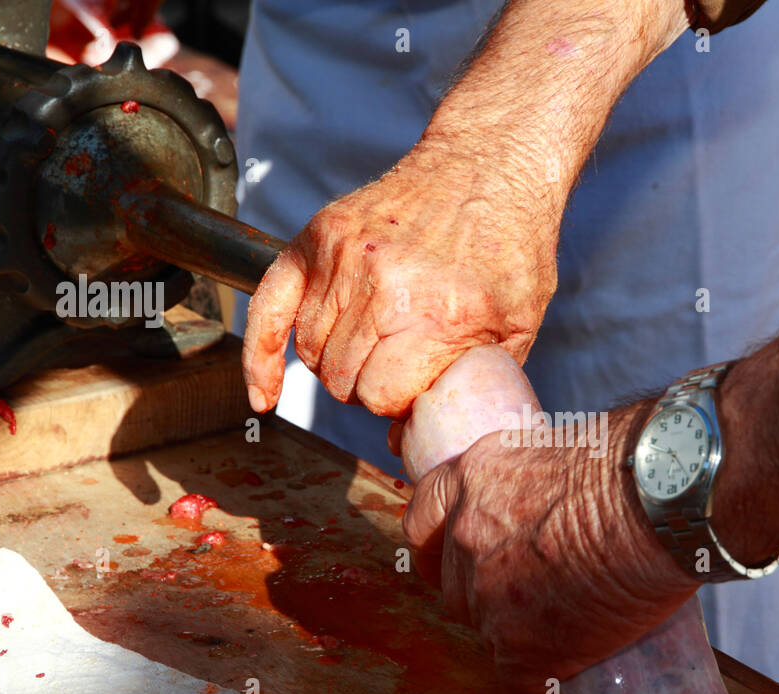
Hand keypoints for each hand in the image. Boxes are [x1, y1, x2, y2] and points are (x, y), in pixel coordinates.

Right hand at [242, 139, 559, 418]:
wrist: (490, 165)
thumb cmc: (511, 249)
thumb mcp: (518, 326)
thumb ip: (470, 387)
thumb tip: (408, 443)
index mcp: (436, 315)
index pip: (381, 397)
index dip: (398, 403)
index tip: (417, 388)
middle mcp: (383, 287)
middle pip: (343, 380)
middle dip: (368, 388)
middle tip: (397, 368)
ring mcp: (345, 258)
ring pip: (311, 351)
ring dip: (335, 365)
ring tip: (370, 350)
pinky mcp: (320, 236)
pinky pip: (269, 308)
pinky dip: (260, 356)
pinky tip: (265, 393)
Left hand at [402, 403, 697, 693]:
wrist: (662, 503)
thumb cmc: (634, 464)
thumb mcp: (560, 450)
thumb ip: (533, 485)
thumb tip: (550, 507)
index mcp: (471, 481)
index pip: (423, 523)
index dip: (438, 550)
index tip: (453, 564)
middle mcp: (466, 540)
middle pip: (455, 589)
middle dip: (488, 597)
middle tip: (538, 597)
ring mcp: (490, 600)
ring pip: (492, 636)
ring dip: (528, 635)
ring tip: (583, 620)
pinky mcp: (522, 651)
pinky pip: (525, 680)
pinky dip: (551, 677)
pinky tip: (584, 662)